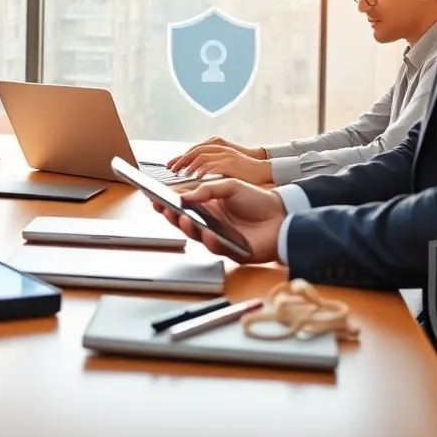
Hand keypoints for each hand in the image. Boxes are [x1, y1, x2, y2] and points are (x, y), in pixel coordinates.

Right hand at [149, 178, 284, 263]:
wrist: (283, 216)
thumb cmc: (258, 201)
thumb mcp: (231, 186)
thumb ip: (209, 189)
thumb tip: (186, 195)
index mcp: (208, 206)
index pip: (183, 206)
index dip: (168, 204)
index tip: (154, 199)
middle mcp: (210, 222)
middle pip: (184, 222)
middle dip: (171, 216)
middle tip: (162, 209)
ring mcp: (219, 237)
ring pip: (197, 236)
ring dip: (188, 228)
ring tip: (184, 219)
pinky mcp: (231, 251)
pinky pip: (217, 248)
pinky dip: (211, 241)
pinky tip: (208, 233)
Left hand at [166, 137, 264, 169]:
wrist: (264, 171)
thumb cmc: (244, 171)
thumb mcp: (225, 164)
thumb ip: (210, 165)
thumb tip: (190, 172)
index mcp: (218, 145)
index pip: (194, 149)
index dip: (181, 157)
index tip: (169, 164)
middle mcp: (220, 147)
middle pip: (195, 151)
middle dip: (181, 160)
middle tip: (171, 169)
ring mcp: (225, 154)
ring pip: (201, 156)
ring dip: (189, 165)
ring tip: (180, 174)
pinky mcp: (231, 163)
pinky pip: (212, 165)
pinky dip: (201, 170)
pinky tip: (195, 177)